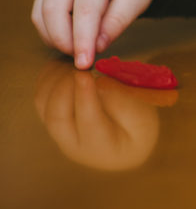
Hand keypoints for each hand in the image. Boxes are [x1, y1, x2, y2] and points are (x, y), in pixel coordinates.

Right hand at [31, 0, 156, 69]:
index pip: (84, 10)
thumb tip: (98, 46)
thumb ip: (119, 20)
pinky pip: (39, 10)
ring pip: (41, 13)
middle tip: (83, 57)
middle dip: (64, 41)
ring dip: (55, 37)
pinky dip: (50, 29)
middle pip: (53, 11)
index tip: (84, 63)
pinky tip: (69, 36)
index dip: (82, 40)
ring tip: (79, 46)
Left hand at [34, 59, 173, 169]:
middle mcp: (72, 142)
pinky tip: (64, 64)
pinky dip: (48, 77)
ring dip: (53, 79)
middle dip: (65, 86)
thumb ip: (123, 102)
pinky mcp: (52, 117)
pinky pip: (41, 96)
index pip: (87, 122)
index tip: (86, 74)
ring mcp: (58, 131)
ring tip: (73, 61)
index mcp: (100, 147)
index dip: (84, 96)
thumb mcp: (141, 119)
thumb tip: (100, 81)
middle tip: (80, 64)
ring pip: (44, 104)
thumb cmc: (137, 130)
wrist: (123, 144)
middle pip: (57, 116)